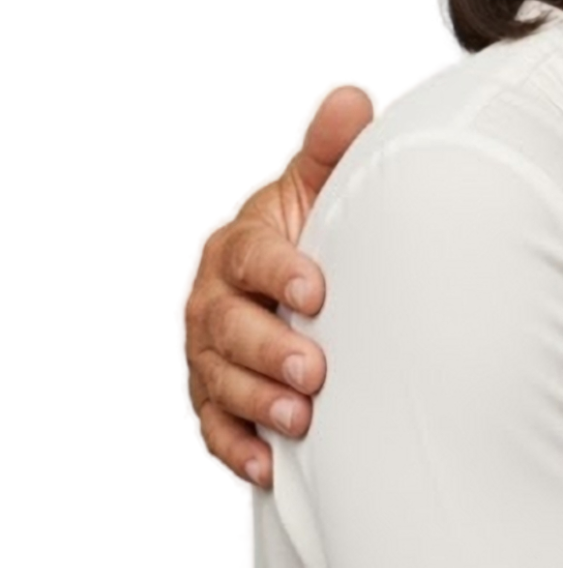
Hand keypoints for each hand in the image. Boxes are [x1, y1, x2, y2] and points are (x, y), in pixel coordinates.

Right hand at [177, 81, 376, 488]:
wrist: (281, 285)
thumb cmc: (307, 232)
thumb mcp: (315, 187)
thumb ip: (329, 149)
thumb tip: (351, 98)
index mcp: (239, 245)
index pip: (251, 256)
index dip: (278, 271)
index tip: (316, 290)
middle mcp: (212, 300)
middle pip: (228, 328)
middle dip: (268, 351)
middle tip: (315, 373)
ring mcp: (206, 354)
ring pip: (218, 382)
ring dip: (256, 403)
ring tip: (299, 421)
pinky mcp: (210, 401)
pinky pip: (212, 430)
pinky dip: (237, 449)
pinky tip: (267, 469)